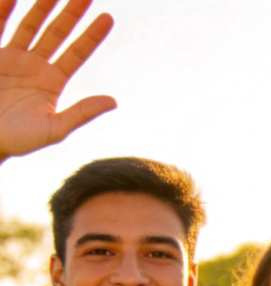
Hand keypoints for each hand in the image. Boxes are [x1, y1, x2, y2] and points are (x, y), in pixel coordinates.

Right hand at [0, 0, 114, 161]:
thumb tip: (113, 101)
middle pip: (57, 33)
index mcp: (53, 81)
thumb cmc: (19, 139)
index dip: (91, 36)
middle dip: (71, 13)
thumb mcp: (55, 129)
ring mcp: (12, 56)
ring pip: (31, 24)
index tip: (108, 17)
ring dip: (43, 6)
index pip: (77, 53)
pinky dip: (4, 10)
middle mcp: (35, 64)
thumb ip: (82, 113)